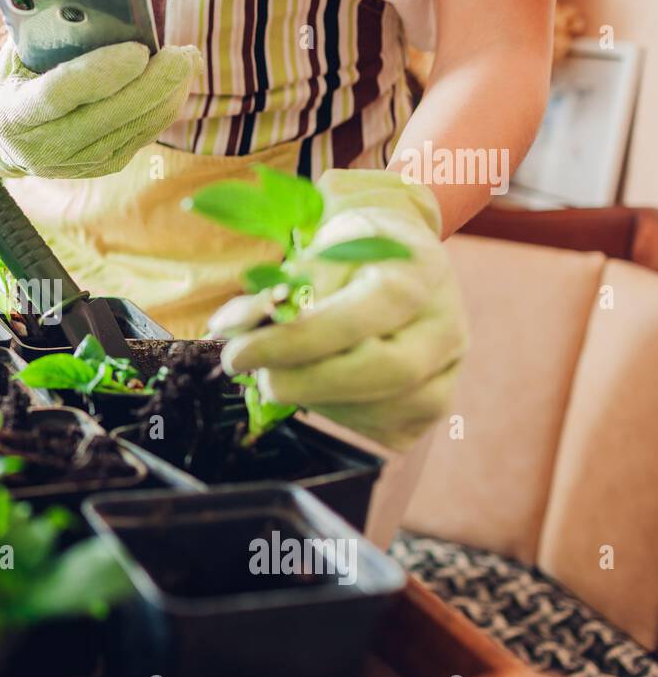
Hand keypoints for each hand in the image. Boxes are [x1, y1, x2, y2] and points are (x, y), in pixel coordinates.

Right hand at [0, 40, 200, 178]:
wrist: (0, 133)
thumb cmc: (11, 76)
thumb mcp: (13, 53)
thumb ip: (42, 34)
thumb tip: (91, 6)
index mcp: (13, 115)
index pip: (60, 94)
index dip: (101, 72)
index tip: (138, 50)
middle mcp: (42, 149)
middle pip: (108, 115)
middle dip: (151, 83)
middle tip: (182, 53)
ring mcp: (73, 165)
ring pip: (132, 129)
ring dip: (166, 95)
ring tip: (187, 61)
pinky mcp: (99, 167)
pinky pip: (140, 138)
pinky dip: (163, 109)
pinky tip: (178, 84)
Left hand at [208, 170, 467, 449]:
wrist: (404, 259)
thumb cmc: (355, 250)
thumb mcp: (318, 247)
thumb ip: (276, 289)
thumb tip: (230, 328)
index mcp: (418, 277)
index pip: (355, 321)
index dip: (291, 344)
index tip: (237, 354)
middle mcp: (445, 329)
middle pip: (383, 373)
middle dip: (306, 383)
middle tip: (258, 378)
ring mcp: (446, 372)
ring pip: (383, 411)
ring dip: (317, 401)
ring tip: (284, 376)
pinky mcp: (434, 405)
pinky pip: (384, 429)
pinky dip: (339, 415)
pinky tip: (318, 389)